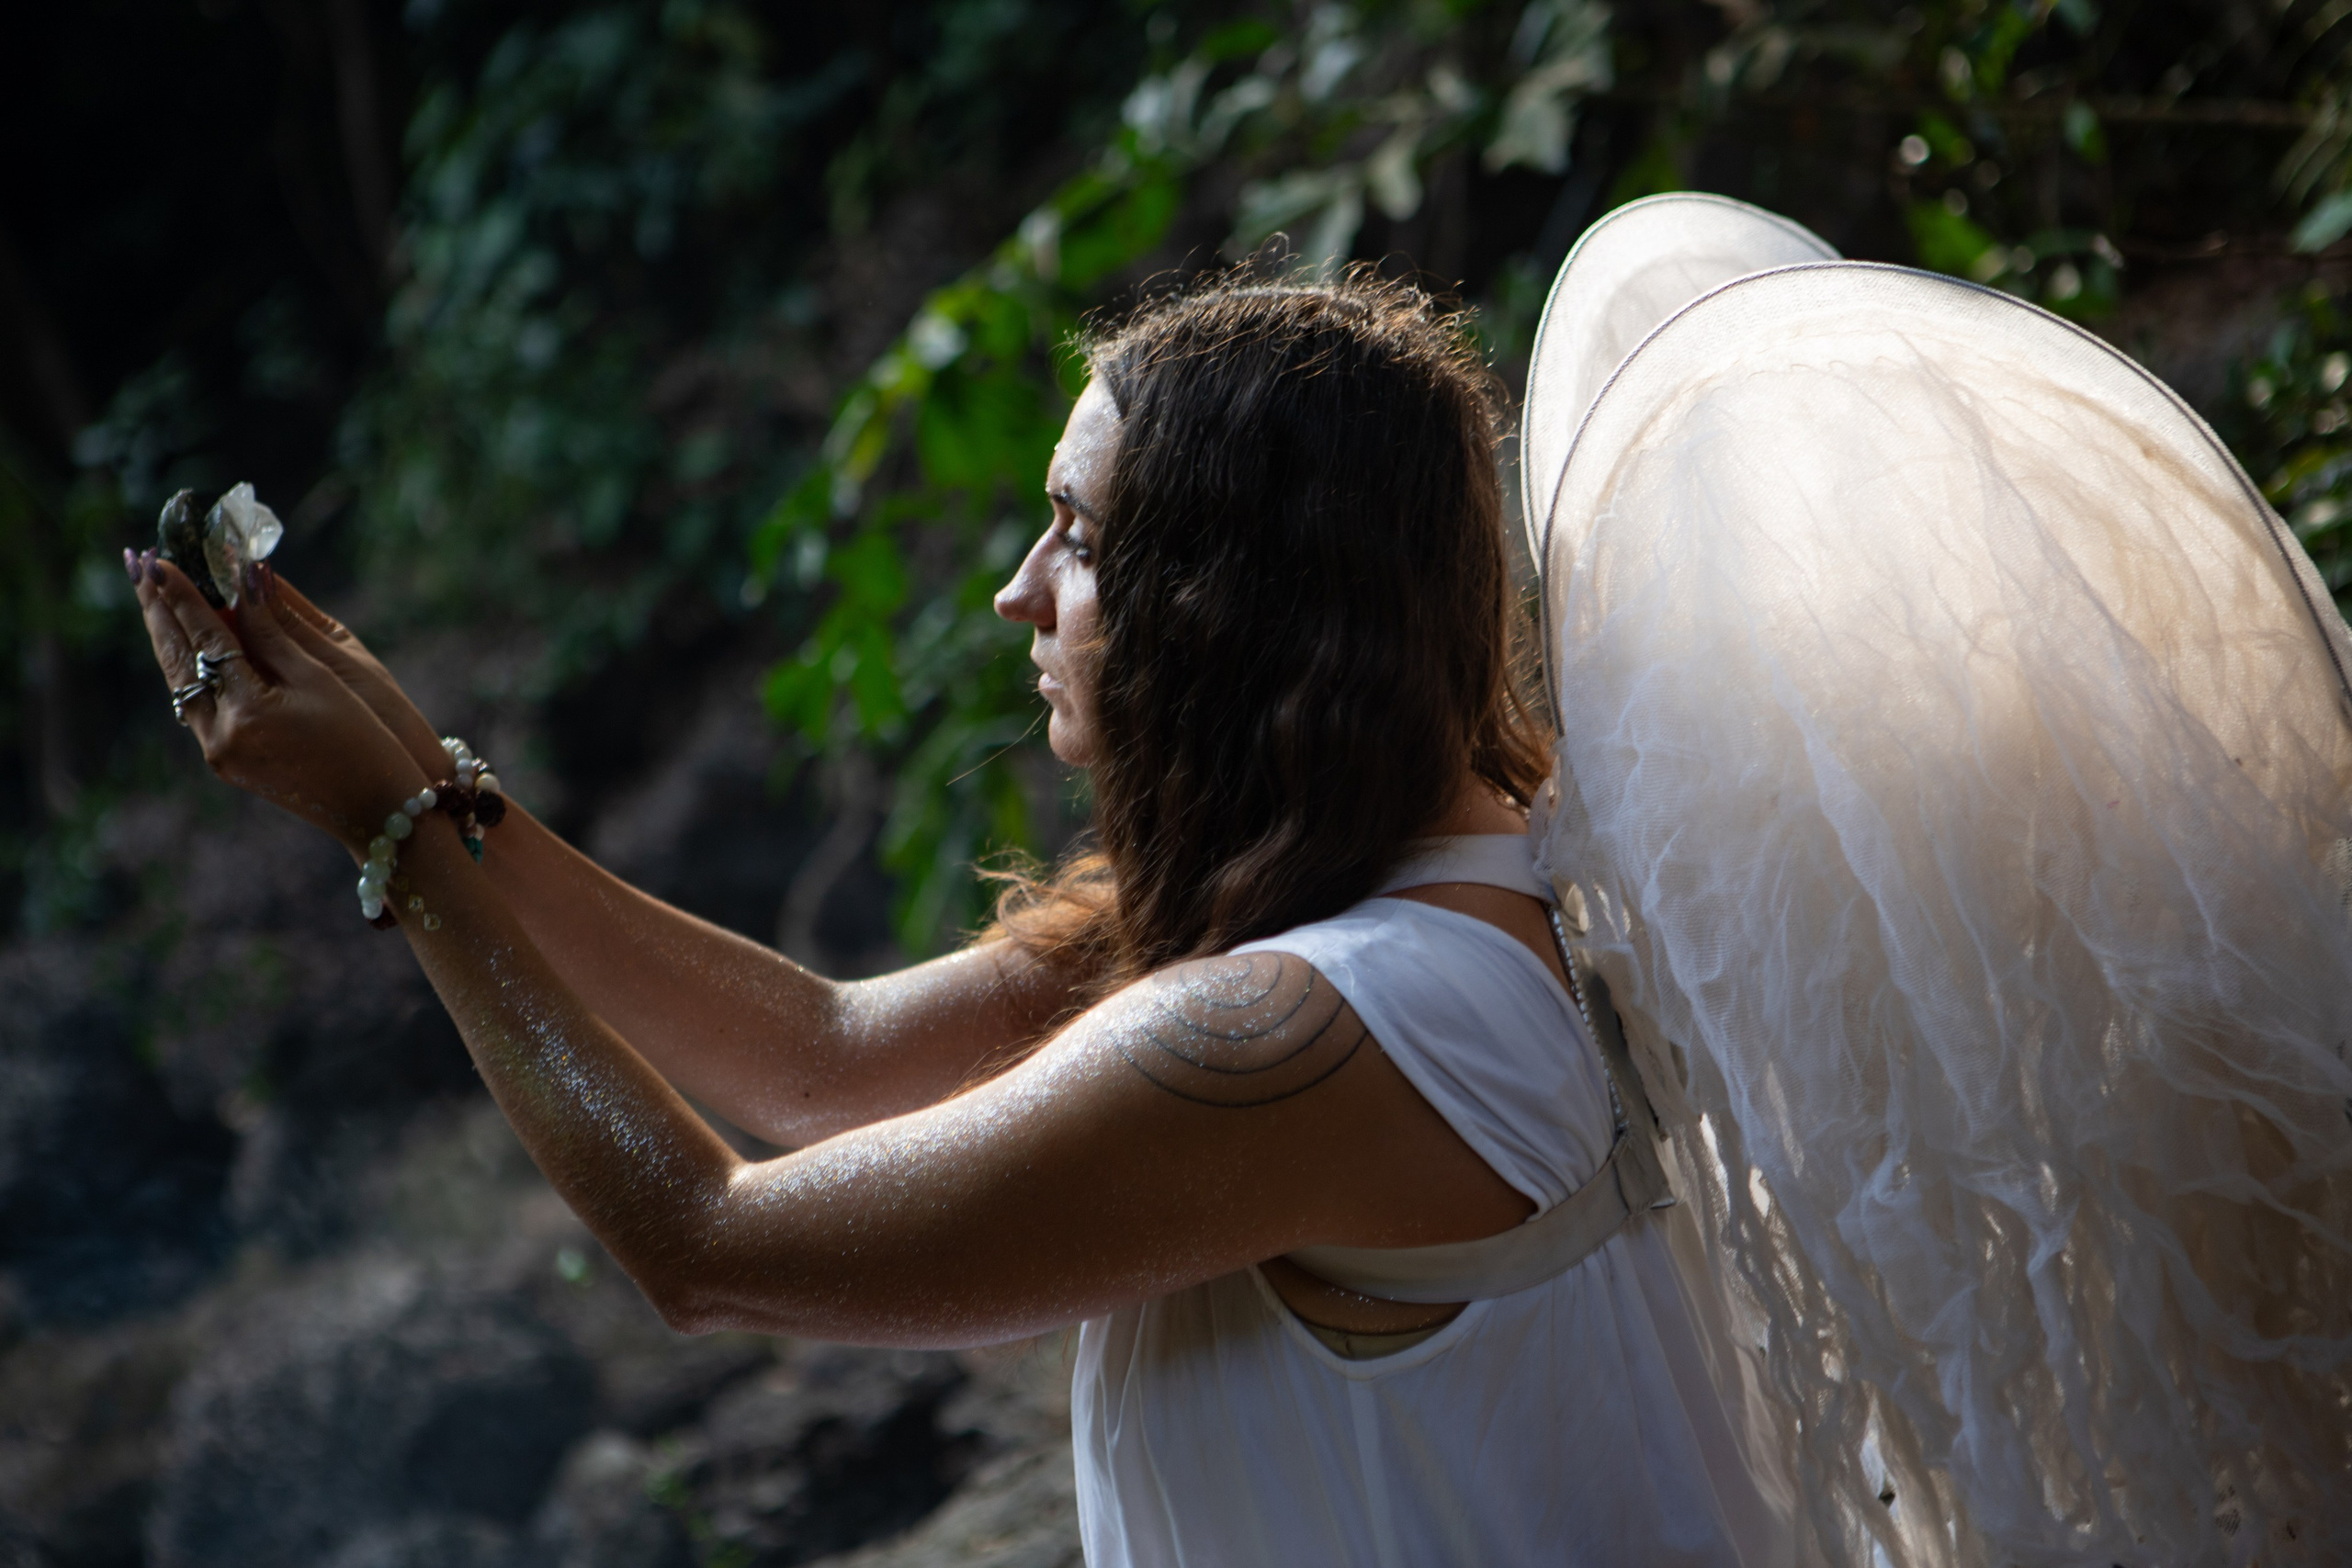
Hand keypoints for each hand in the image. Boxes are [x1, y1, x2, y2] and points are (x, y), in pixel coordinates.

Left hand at [131, 551, 427, 854]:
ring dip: (168, 638)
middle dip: (159, 611)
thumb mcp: (321, 678)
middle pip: (178, 661)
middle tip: (140, 566)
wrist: (375, 810)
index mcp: (247, 712)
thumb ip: (274, 629)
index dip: (183, 596)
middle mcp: (220, 736)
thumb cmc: (364, 740)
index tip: (159, 560)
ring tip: (154, 597)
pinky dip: (189, 669)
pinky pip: (195, 704)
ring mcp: (218, 753)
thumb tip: (245, 579)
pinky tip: (186, 644)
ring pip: (180, 684)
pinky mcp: (225, 761)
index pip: (206, 638)